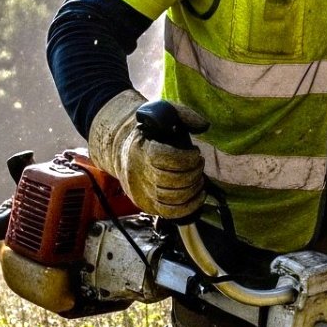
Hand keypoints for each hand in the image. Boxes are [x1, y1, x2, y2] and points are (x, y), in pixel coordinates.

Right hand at [88, 89, 206, 219]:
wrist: (122, 149)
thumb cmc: (151, 132)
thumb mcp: (164, 114)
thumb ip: (185, 114)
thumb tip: (204, 125)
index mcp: (142, 149)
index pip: (164, 158)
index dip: (186, 158)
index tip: (194, 153)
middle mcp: (139, 172)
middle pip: (170, 180)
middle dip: (192, 174)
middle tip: (198, 165)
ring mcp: (142, 191)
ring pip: (171, 198)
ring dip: (192, 190)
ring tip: (199, 179)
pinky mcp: (146, 204)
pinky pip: (169, 213)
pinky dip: (188, 207)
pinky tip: (198, 196)